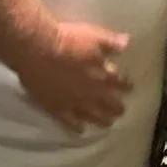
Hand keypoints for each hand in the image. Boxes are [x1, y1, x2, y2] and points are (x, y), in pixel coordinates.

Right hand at [14, 20, 130, 130]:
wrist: (37, 49)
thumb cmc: (67, 40)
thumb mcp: (94, 36)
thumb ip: (111, 42)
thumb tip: (127, 43)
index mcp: (103, 75)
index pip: (121, 83)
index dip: (127, 85)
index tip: (130, 87)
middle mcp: (92, 93)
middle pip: (110, 105)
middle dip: (118, 107)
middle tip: (121, 110)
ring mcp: (75, 103)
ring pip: (93, 116)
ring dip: (103, 120)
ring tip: (107, 123)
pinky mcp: (56, 108)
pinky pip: (69, 122)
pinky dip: (76, 127)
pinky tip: (80, 130)